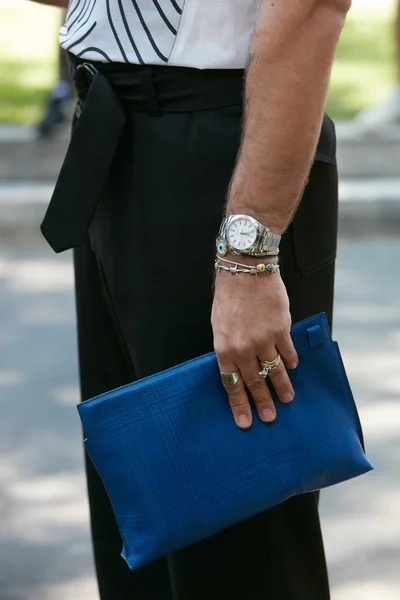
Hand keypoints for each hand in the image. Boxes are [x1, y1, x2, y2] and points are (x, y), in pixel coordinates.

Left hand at [211, 266, 297, 428]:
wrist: (245, 271)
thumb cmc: (228, 298)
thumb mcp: (218, 326)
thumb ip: (229, 349)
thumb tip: (238, 368)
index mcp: (224, 349)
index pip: (232, 384)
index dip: (239, 404)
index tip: (245, 422)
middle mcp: (244, 349)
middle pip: (255, 382)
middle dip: (262, 403)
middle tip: (270, 418)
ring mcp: (264, 340)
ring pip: (274, 371)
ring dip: (281, 387)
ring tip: (287, 400)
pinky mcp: (281, 329)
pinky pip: (288, 352)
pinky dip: (291, 361)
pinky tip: (292, 368)